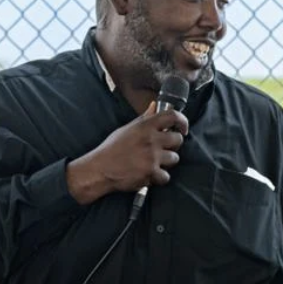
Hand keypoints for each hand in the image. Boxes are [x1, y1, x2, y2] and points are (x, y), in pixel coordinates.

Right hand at [66, 103, 188, 204]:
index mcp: (145, 126)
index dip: (182, 121)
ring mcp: (152, 156)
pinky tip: (148, 174)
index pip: (172, 116)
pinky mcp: (151, 172)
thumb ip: (144, 119)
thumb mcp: (127, 129)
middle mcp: (151, 139)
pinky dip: (159, 178)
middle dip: (173, 145)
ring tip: (152, 163)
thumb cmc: (111, 149)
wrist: (100, 169)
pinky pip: (166, 176)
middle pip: (177, 140)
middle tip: (163, 149)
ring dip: (166, 162)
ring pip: (174, 159)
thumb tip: (154, 106)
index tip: (182, 128)